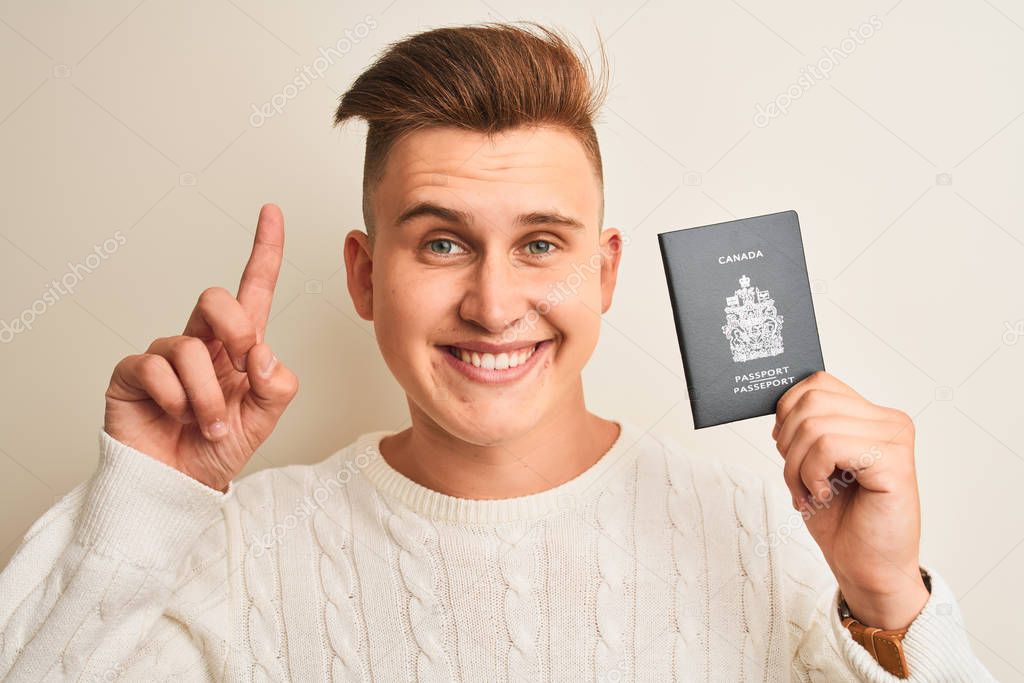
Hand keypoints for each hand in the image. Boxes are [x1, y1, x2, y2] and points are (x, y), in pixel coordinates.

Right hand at [104, 204, 298, 491]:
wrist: (181, 485)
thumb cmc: (219, 446)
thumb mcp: (265, 418)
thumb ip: (277, 384)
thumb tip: (261, 352)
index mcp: (239, 345)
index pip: (254, 288)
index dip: (265, 250)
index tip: (272, 211)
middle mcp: (202, 341)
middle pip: (217, 298)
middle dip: (237, 331)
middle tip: (242, 370)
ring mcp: (165, 354)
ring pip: (191, 347)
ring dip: (209, 398)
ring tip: (209, 425)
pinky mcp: (133, 371)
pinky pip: (158, 368)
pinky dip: (178, 402)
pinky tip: (176, 418)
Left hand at [773, 371, 929, 629]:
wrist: (868, 568)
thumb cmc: (843, 520)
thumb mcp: (813, 462)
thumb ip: (806, 427)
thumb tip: (779, 403)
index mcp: (872, 415)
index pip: (816, 383)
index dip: (787, 413)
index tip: (788, 450)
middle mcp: (889, 421)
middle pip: (810, 401)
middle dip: (788, 444)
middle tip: (800, 479)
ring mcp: (895, 438)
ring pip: (813, 426)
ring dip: (798, 467)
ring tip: (813, 492)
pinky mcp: (894, 461)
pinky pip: (828, 447)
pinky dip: (812, 475)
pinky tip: (826, 495)